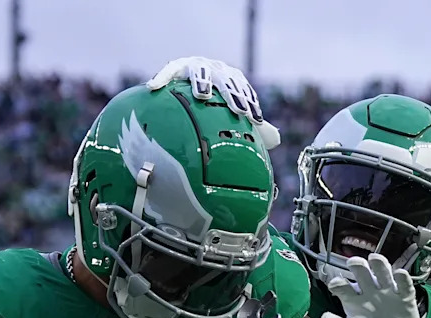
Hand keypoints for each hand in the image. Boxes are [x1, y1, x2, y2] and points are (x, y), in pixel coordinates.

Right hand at [146, 55, 279, 148]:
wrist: (189, 84)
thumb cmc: (215, 103)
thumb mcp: (231, 111)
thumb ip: (252, 124)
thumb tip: (276, 140)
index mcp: (232, 78)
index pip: (244, 88)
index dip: (250, 103)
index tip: (254, 119)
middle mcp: (216, 69)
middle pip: (226, 79)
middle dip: (232, 94)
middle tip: (237, 110)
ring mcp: (197, 64)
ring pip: (200, 71)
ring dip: (202, 82)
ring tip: (202, 95)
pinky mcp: (177, 65)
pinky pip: (169, 70)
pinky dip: (162, 77)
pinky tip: (154, 87)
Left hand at [319, 254, 419, 317]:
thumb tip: (325, 317)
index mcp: (353, 301)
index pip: (342, 287)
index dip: (338, 284)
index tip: (336, 284)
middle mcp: (369, 292)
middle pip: (362, 274)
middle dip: (357, 266)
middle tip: (353, 262)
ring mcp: (387, 293)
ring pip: (382, 274)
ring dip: (379, 265)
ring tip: (374, 259)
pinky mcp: (404, 298)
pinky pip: (404, 286)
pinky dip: (402, 279)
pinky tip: (399, 274)